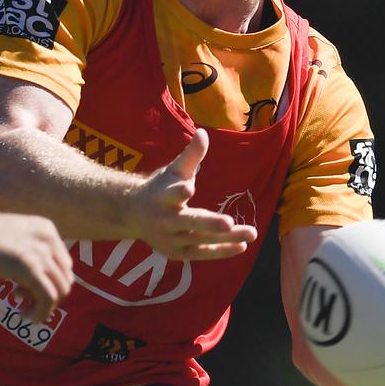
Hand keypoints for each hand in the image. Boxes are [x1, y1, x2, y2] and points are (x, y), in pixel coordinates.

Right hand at [0, 209, 73, 321]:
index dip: (50, 284)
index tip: (28, 292)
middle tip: (26, 304)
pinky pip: (48, 298)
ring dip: (44, 308)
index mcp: (48, 232)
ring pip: (60, 291)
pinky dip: (40, 313)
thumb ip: (27, 254)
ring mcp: (41, 254)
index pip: (64, 266)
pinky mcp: (29, 268)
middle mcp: (50, 242)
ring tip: (23, 312)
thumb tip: (29, 284)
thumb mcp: (14, 239)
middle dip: (48, 298)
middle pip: (65, 280)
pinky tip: (22, 315)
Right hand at [128, 129, 257, 260]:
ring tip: (252, 233)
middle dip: (208, 223)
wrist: (132, 214)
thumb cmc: (159, 189)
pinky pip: (202, 253)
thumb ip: (191, 155)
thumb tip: (203, 133)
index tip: (188, 188)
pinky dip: (222, 250)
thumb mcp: (173, 171)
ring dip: (225, 238)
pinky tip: (243, 245)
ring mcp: (170, 239)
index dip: (179, 192)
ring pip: (201, 239)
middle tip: (229, 223)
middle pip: (188, 222)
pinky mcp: (177, 253)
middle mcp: (164, 220)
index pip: (170, 194)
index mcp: (161, 196)